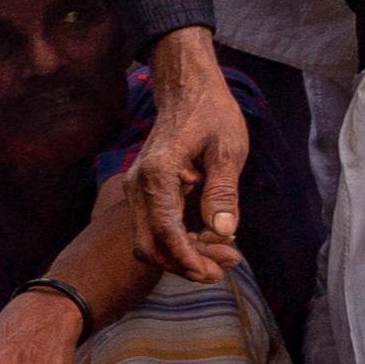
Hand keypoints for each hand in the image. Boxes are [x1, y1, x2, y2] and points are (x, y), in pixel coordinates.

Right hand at [127, 32, 249, 284]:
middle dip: (185, 264)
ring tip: (224, 253)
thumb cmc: (211, 114)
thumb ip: (223, 191)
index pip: (166, 232)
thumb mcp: (228, 149)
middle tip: (224, 267)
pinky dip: (179, 240)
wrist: (186, 91)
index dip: (189, 259)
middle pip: (150, 245)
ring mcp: (136, 190)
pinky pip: (154, 227)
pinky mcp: (142, 192)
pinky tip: (208, 237)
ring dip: (183, 255)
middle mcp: (138, 186)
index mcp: (157, 175)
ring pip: (150, 240)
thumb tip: (223, 231)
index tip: (214, 273)